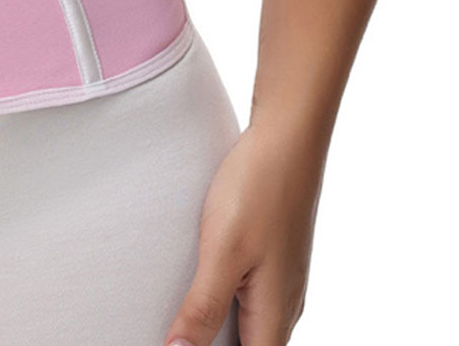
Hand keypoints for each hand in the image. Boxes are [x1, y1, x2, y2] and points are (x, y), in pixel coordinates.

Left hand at [162, 117, 323, 345]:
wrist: (288, 137)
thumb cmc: (258, 189)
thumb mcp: (222, 251)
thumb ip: (202, 308)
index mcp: (275, 316)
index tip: (178, 345)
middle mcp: (285, 307)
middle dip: (213, 344)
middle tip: (175, 331)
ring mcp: (283, 282)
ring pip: (252, 328)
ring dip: (219, 332)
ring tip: (183, 320)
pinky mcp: (275, 259)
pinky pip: (252, 301)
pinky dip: (226, 308)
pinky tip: (200, 290)